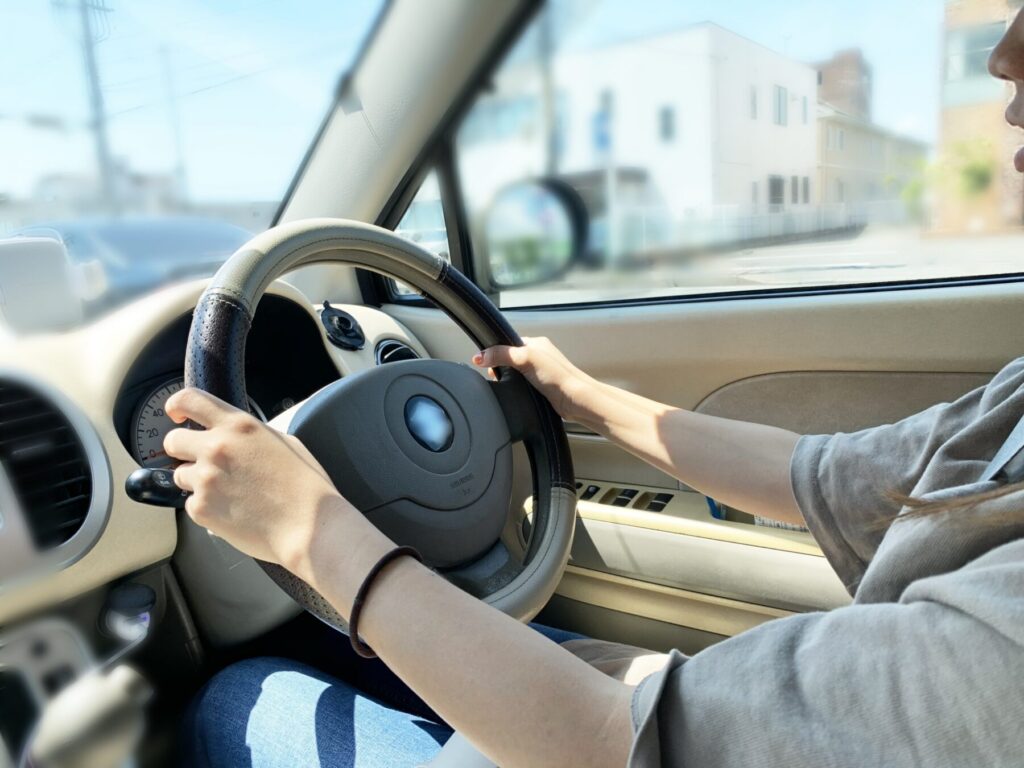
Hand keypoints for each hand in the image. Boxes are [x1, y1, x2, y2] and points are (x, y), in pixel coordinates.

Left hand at [162, 388, 356, 575]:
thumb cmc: (305, 486)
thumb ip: (252, 435)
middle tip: (201, 462)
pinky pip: (191, 504)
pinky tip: (232, 511)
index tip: (176, 414)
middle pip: (173, 441)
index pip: (190, 400)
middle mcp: (217, 448)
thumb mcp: (285, 443)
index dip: (177, 405)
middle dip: (183, 451)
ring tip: (227, 493)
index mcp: (239, 426)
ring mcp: (205, 479)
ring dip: (196, 482)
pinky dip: (206, 508)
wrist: (308, 526)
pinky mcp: (201, 509)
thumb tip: (238, 438)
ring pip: (180, 475)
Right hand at [473, 336, 593, 421]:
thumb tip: (481, 356)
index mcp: (536, 343)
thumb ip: (502, 354)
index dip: (496, 351)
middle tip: (496, 375)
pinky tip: (517, 393)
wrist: (576, 400)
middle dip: (500, 368)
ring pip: (515, 374)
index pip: (508, 342)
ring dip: (509, 380)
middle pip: (510, 359)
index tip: (485, 361)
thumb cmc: (559, 377)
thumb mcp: (526, 358)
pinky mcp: (541, 388)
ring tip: (508, 385)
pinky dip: (517, 389)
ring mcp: (541, 373)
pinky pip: (522, 386)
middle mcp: (539, 356)